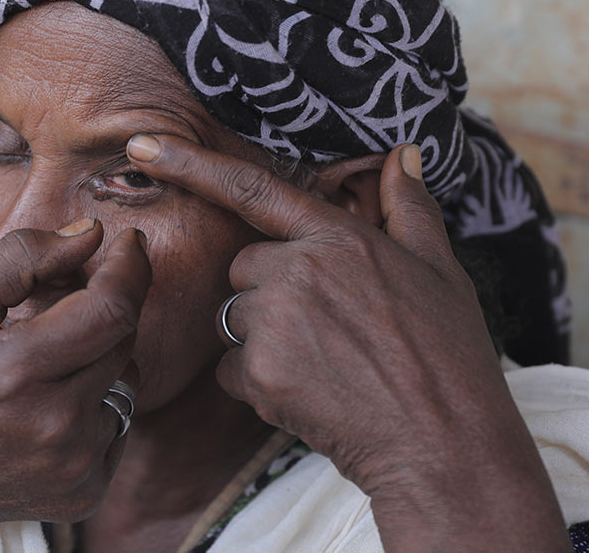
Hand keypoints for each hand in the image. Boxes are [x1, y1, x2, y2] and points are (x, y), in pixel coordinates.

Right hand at [0, 222, 149, 552]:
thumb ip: (21, 259)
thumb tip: (93, 234)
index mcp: (15, 372)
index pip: (111, 309)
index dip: (131, 268)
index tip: (131, 242)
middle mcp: (54, 425)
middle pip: (124, 337)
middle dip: (103, 307)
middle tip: (58, 306)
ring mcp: (75, 464)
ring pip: (128, 377)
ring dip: (99, 356)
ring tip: (41, 368)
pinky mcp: (88, 491)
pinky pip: (119, 420)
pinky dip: (94, 402)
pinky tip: (46, 410)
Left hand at [127, 136, 570, 551]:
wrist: (443, 442)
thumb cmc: (449, 356)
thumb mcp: (440, 270)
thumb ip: (410, 207)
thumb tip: (402, 154)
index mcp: (338, 237)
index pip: (252, 190)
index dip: (190, 164)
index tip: (139, 146)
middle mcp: (299, 269)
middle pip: (244, 269)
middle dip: (269, 294)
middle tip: (326, 331)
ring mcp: (276, 321)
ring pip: (235, 321)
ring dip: (263, 342)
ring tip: (326, 367)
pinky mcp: (260, 372)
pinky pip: (231, 370)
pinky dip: (258, 385)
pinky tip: (309, 396)